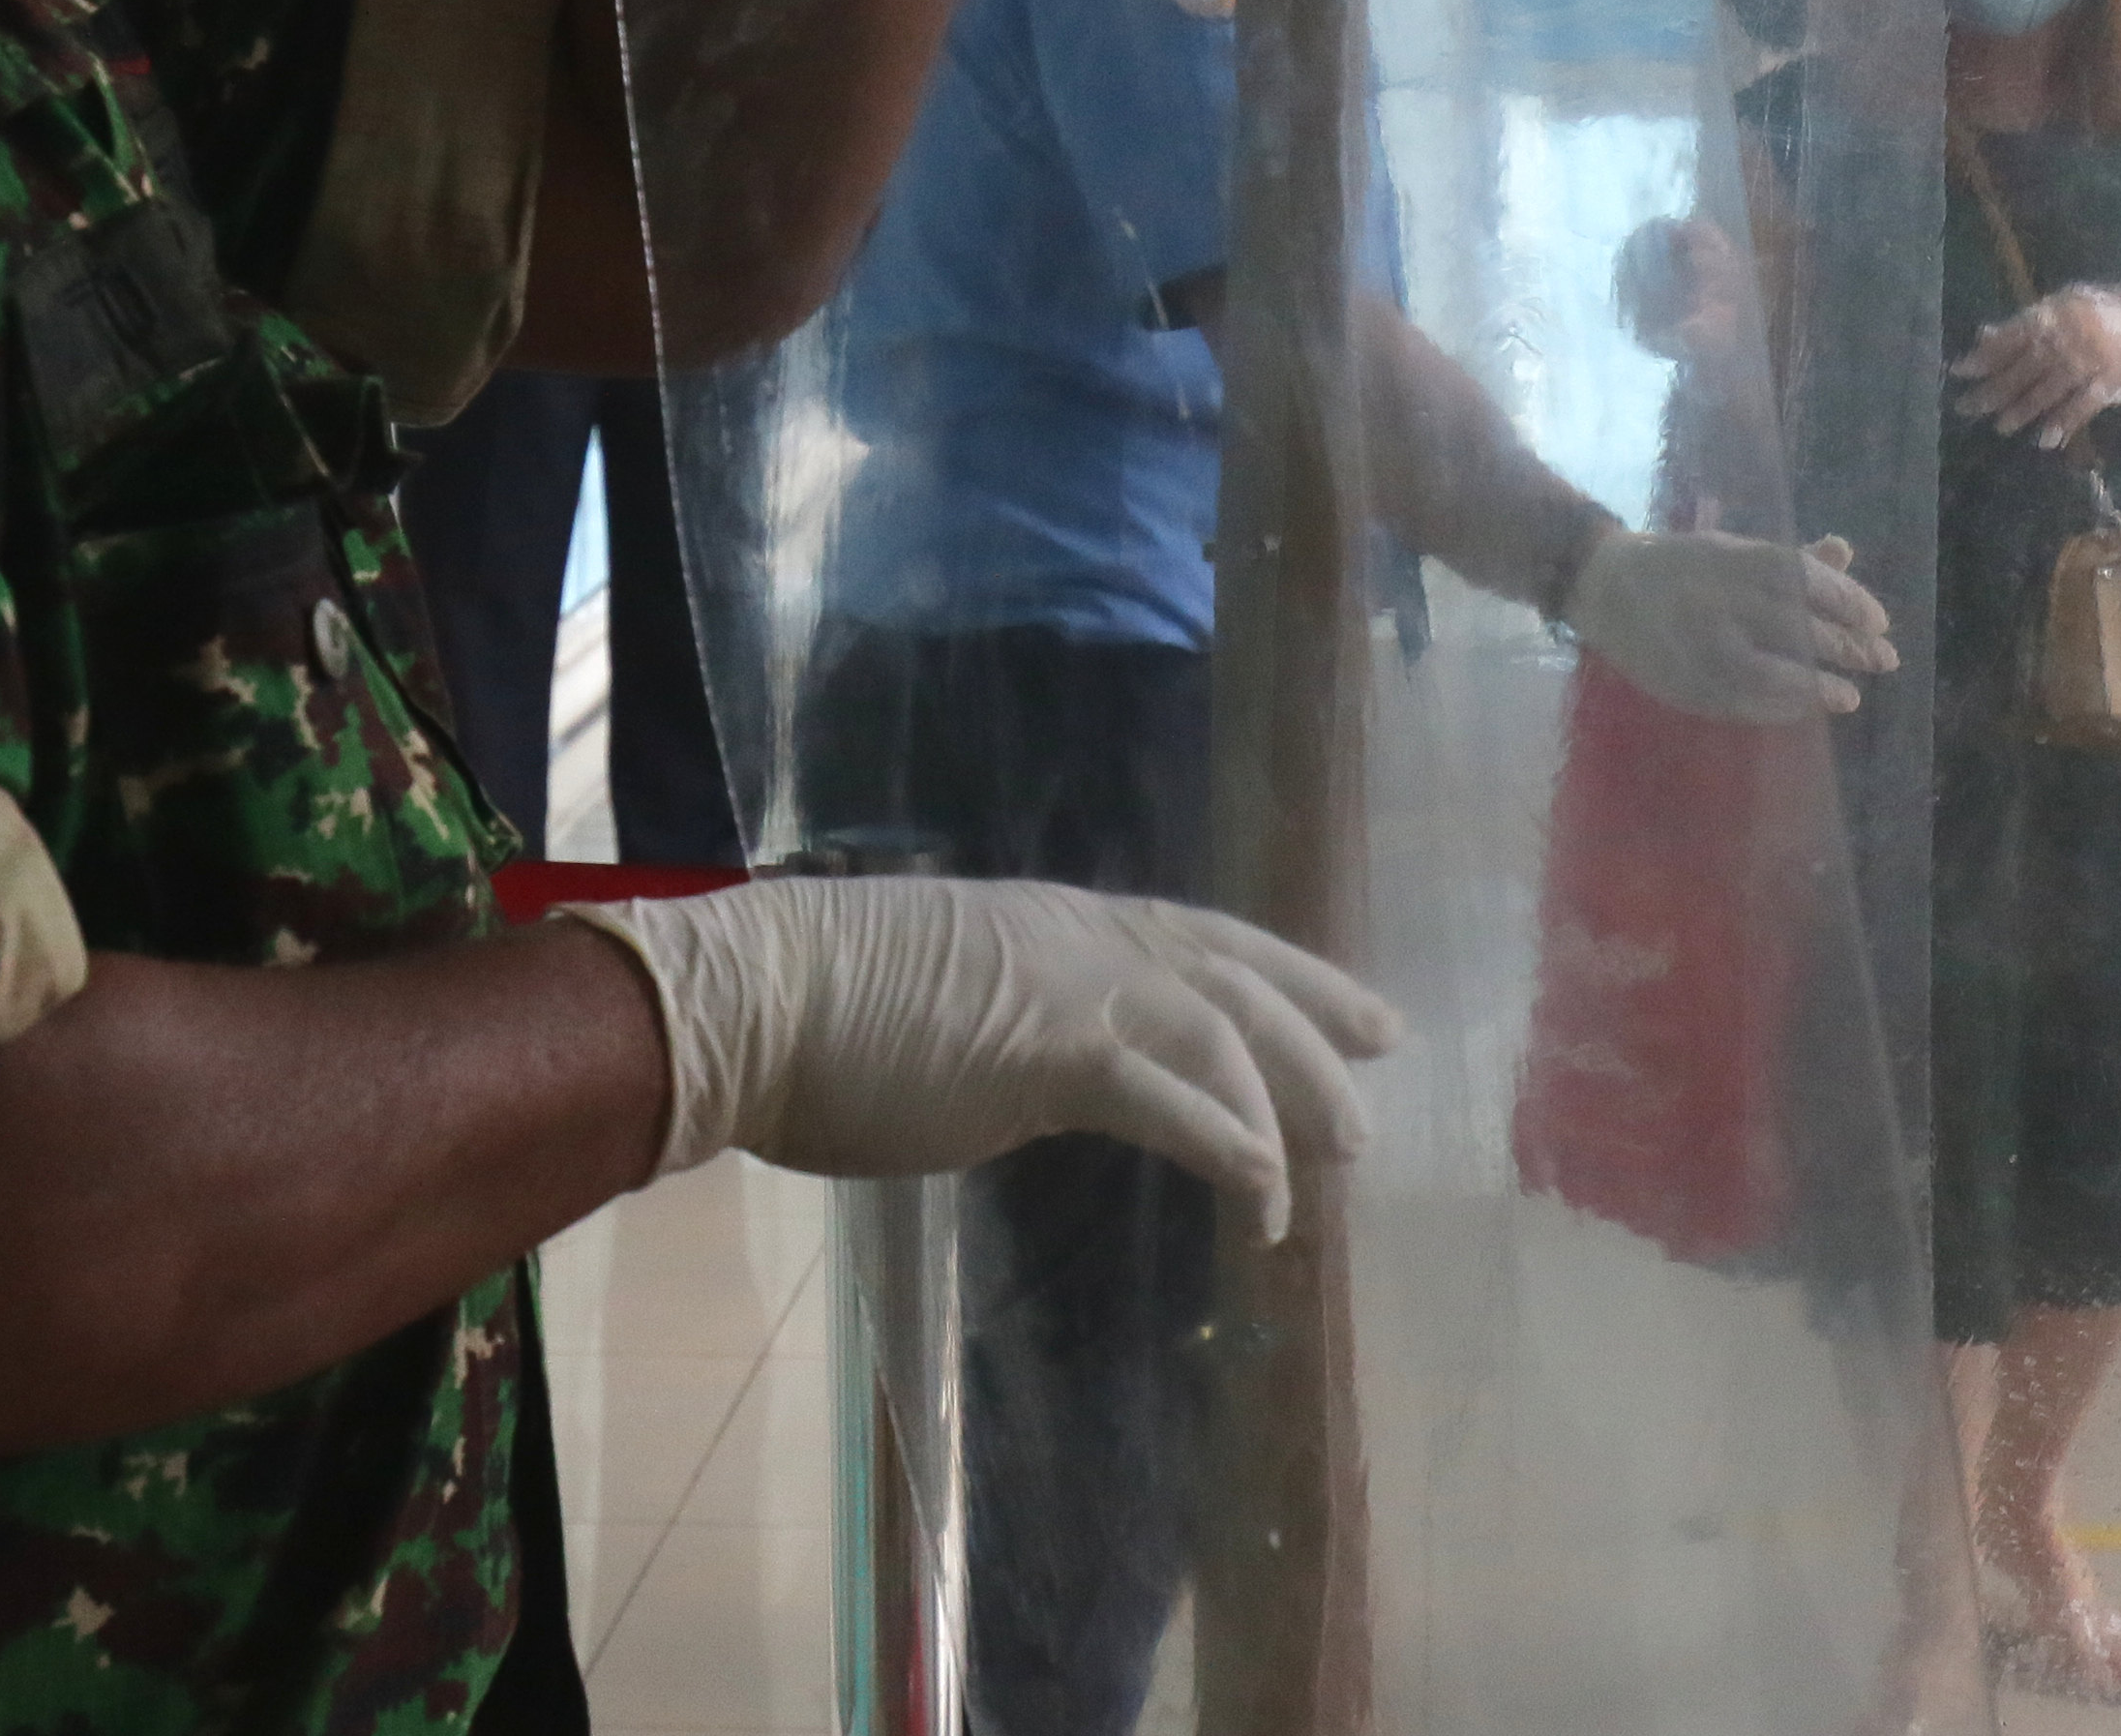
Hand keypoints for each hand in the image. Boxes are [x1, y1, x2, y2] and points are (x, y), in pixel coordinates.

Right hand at [575, 877, 1398, 1241]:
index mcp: (1061, 925)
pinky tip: (1263, 1195)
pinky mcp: (1051, 1053)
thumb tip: (1033, 1062)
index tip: (1357, 1014)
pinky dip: (1230, 1143)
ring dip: (1287, 1104)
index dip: (1287, 975)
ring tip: (1326, 1171)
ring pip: (1225, 1031)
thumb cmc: (815, 1011)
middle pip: (1236, 974)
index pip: (1203, 939)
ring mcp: (1072, 990)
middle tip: (1373, 1096)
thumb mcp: (945, 999)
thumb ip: (1009, 1023)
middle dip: (1316, 1030)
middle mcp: (1086, 940)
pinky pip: (1170, 1098)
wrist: (748, 999)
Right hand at [1566, 525, 1896, 721]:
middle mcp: (1717, 598)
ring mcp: (1696, 643)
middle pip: (1795, 625)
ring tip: (1851, 696)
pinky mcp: (1680, 679)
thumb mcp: (1735, 551)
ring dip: (1816, 687)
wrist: (1603, 585)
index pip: (1805, 579)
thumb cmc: (1683, 565)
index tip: (1881, 623)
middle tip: (1884, 660)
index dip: (1849, 602)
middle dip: (1846, 646)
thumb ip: (1791, 558)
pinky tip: (1805, 708)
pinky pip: (1737, 700)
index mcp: (1732, 558)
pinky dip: (1777, 707)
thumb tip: (1844, 552)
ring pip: (1768, 670)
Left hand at [1951, 283, 2120, 445]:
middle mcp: (2067, 336)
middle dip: (1992, 389)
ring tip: (2000, 427)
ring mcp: (2088, 362)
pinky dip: (2061, 424)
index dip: (1983, 355)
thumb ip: (2023, 324)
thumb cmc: (2099, 319)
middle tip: (1967, 407)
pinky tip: (2043, 440)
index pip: (2010, 337)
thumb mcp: (2062, 309)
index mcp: (2053, 313)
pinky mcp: (2108, 384)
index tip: (1958, 371)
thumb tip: (1982, 334)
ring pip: (2046, 390)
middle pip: (2022, 367)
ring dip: (2020, 411)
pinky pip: (2080, 408)